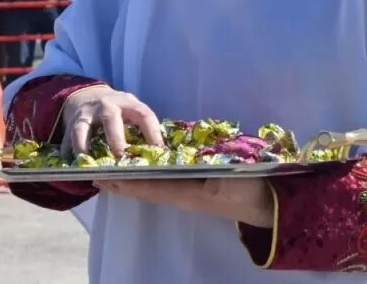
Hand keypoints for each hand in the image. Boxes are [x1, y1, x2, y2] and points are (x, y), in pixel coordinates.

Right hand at [61, 86, 163, 156]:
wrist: (90, 95)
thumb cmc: (119, 111)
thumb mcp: (132, 112)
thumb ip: (143, 128)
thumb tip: (163, 153)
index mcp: (128, 103)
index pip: (143, 114)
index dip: (152, 132)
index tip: (159, 151)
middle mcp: (107, 105)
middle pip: (111, 119)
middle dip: (116, 139)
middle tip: (121, 158)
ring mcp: (88, 113)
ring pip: (84, 128)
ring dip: (86, 145)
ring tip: (91, 163)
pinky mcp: (74, 122)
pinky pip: (70, 137)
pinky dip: (72, 150)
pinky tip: (76, 164)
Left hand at [96, 178, 273, 228]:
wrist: (269, 202)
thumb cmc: (249, 190)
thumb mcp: (230, 181)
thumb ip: (209, 174)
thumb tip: (191, 164)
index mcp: (187, 194)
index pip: (148, 188)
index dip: (125, 183)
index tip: (102, 177)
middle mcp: (183, 195)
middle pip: (145, 188)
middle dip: (122, 182)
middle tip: (97, 174)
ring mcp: (189, 193)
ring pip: (153, 186)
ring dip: (134, 179)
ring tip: (113, 172)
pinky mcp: (196, 188)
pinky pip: (167, 182)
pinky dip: (150, 176)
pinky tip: (144, 169)